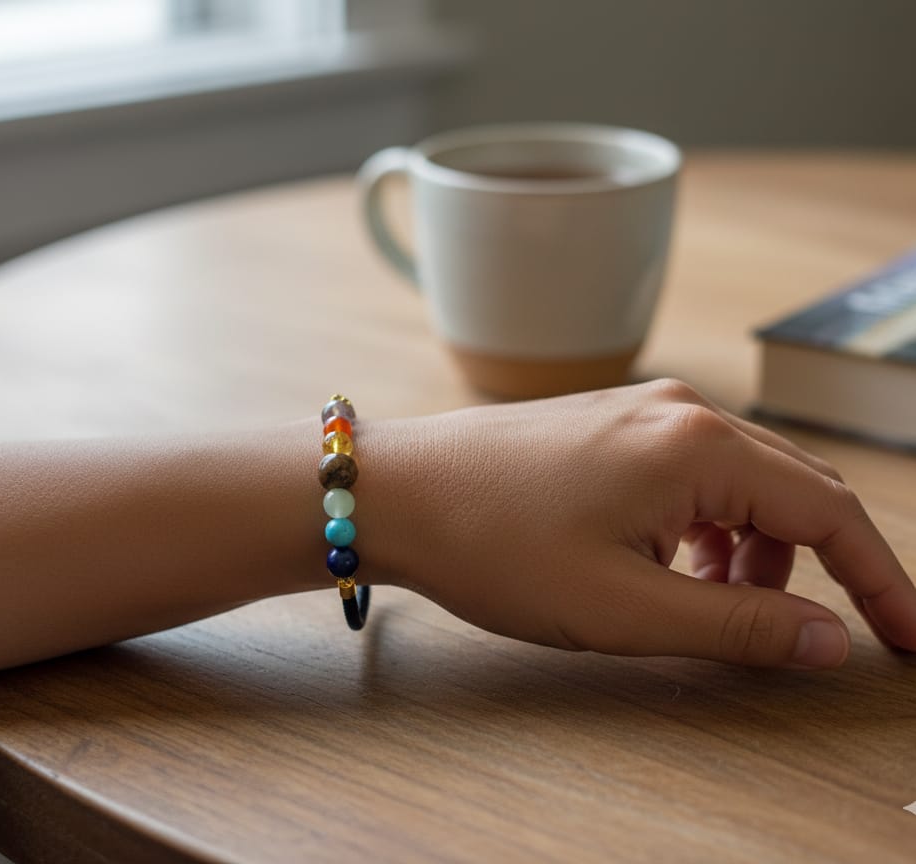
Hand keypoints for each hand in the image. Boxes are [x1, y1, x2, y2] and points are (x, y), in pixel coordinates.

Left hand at [372, 379, 915, 667]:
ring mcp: (643, 409)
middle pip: (797, 489)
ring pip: (744, 483)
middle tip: (824, 632)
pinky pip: (693, 473)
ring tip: (714, 602)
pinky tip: (671, 563)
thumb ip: (738, 624)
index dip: (881, 581)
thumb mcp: (624, 606)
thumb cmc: (495, 546)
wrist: (398, 492)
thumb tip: (828, 641)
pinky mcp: (612, 423)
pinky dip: (708, 525)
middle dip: (821, 565)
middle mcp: (682, 411)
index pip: (832, 513)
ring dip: (754, 549)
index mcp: (700, 447)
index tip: (909, 638)